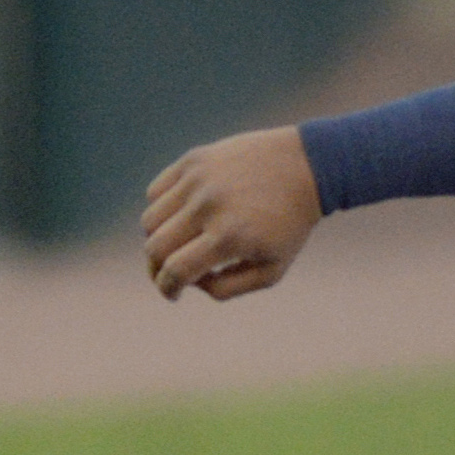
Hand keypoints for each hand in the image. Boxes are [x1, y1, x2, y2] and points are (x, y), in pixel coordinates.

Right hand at [141, 127, 320, 301]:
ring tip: (178, 246)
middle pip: (155, 248)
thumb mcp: (272, 269)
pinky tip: (182, 218)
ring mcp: (196, 180)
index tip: (172, 294)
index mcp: (229, 237)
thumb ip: (228, 287)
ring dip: (157, 240)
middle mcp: (207, 207)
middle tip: (167, 274)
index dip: (167, 288)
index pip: (177, 270)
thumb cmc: (288, 226)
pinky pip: (156, 193)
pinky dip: (162, 211)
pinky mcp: (191, 161)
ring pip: (150, 220)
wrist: (303, 168)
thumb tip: (190, 283)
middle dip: (156, 269)